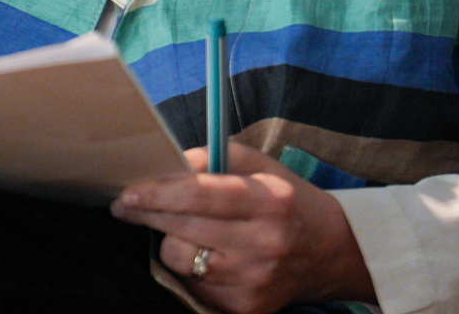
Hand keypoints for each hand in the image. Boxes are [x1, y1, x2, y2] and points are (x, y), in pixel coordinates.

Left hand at [110, 143, 375, 313]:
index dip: (159, 194)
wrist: (329, 251)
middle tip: (131, 204)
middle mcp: (264, 245)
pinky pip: (193, 286)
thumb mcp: (261, 166)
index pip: (201, 196)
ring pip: (181, 261)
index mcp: (270, 201)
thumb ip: (214, 158)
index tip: (129, 192)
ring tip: (188, 231)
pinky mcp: (245, 310)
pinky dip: (192, 269)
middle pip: (183, 230)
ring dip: (173, 242)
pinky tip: (208, 256)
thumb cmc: (286, 200)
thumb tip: (168, 165)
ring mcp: (254, 283)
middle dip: (150, 214)